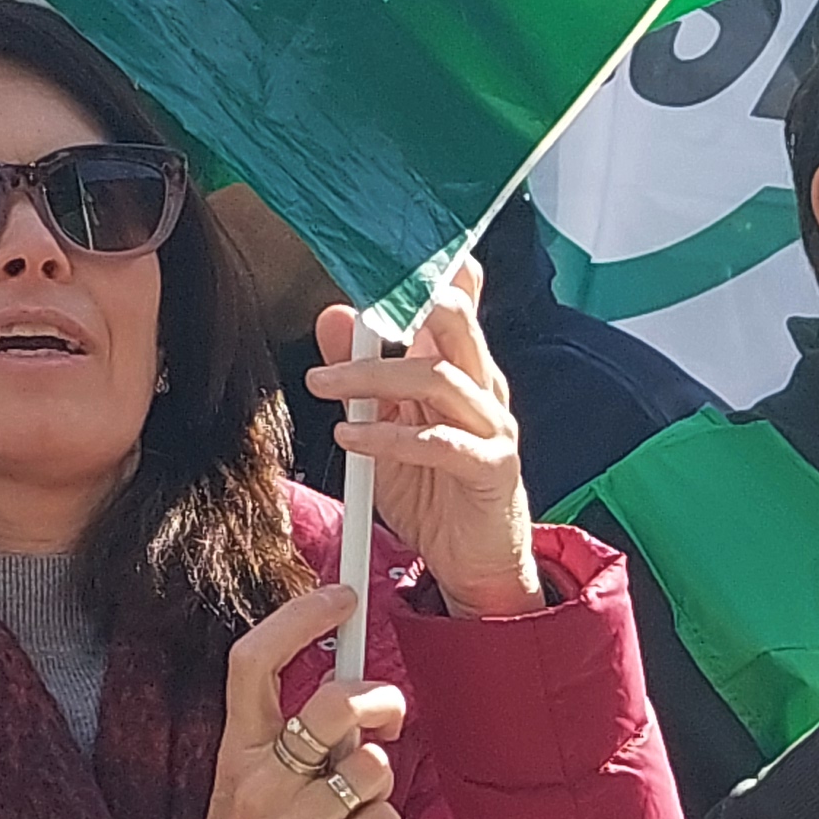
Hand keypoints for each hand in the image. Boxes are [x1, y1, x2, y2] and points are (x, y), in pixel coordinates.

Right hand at [170, 581, 404, 818]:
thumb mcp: (245, 790)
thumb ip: (293, 744)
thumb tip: (359, 699)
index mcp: (234, 752)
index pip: (255, 661)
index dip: (301, 617)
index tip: (341, 595)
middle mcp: (257, 782)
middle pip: (335, 703)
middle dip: (380, 699)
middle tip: (388, 714)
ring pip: (374, 766)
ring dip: (378, 782)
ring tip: (348, 810)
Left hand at [316, 258, 541, 617]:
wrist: (474, 564)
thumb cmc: (434, 493)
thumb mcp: (384, 427)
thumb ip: (362, 374)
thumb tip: (336, 316)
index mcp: (462, 372)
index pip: (456, 305)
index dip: (432, 274)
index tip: (390, 254)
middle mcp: (484, 391)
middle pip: (456, 325)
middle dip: (406, 307)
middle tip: (356, 307)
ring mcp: (493, 428)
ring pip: (441, 379)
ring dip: (376, 377)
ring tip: (325, 384)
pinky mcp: (492, 470)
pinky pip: (441, 444)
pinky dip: (391, 438)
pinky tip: (354, 438)